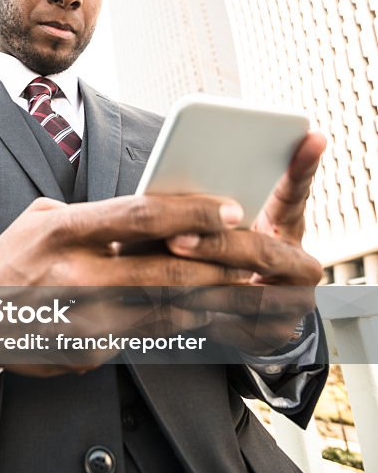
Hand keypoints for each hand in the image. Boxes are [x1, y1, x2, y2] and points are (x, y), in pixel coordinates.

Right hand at [0, 192, 313, 373]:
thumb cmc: (13, 259)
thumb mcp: (42, 219)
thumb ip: (94, 216)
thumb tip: (151, 214)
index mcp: (64, 230)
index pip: (139, 216)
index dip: (190, 212)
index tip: (229, 209)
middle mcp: (74, 274)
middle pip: (164, 270)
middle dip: (218, 267)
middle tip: (255, 262)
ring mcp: (81, 318)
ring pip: (163, 309)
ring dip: (210, 302)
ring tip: (245, 292)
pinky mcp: (86, 352)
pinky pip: (141, 335)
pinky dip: (173, 326)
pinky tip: (201, 320)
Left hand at [166, 130, 326, 353]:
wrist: (238, 314)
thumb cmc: (219, 255)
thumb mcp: (220, 227)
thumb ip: (209, 207)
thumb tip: (166, 189)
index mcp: (286, 227)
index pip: (295, 192)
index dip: (303, 167)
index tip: (310, 136)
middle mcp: (299, 264)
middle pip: (261, 252)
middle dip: (215, 245)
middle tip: (176, 238)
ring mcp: (293, 302)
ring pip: (246, 294)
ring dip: (199, 285)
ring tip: (160, 276)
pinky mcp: (274, 335)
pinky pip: (235, 328)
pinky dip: (200, 318)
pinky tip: (170, 307)